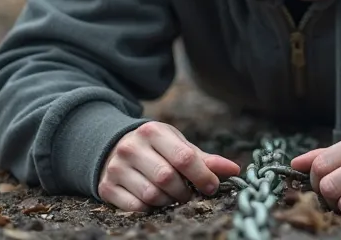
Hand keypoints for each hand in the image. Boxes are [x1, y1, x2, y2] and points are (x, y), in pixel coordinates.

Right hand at [98, 122, 239, 210]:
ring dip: (168, 201)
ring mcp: (116, 167)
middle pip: (167, 178)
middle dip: (184, 192)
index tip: (212, 186)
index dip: (202, 176)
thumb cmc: (154, 147)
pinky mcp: (106, 186)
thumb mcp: (177, 145)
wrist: (112, 147)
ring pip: (151, 195)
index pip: (184, 157)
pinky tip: (155, 201)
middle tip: (189, 194)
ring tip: (173, 196)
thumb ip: (204, 159)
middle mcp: (131, 147)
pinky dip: (150, 209)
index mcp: (153, 131)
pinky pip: (135, 207)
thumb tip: (234, 169)